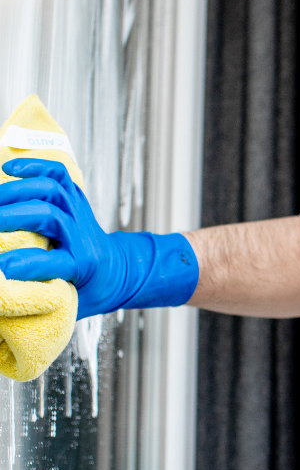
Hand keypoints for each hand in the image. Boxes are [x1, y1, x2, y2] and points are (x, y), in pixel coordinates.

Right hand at [0, 158, 198, 316]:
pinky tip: (9, 168)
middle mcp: (83, 235)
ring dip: (15, 192)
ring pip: (52, 190)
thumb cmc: (86, 291)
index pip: (57, 262)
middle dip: (13, 218)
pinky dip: (34, 166)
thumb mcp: (69, 303)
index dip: (28, 265)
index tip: (3, 268)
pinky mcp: (75, 197)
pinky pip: (58, 173)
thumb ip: (41, 297)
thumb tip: (8, 292)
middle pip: (50, 217)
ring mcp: (80, 212)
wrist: (117, 271)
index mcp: (84, 266)